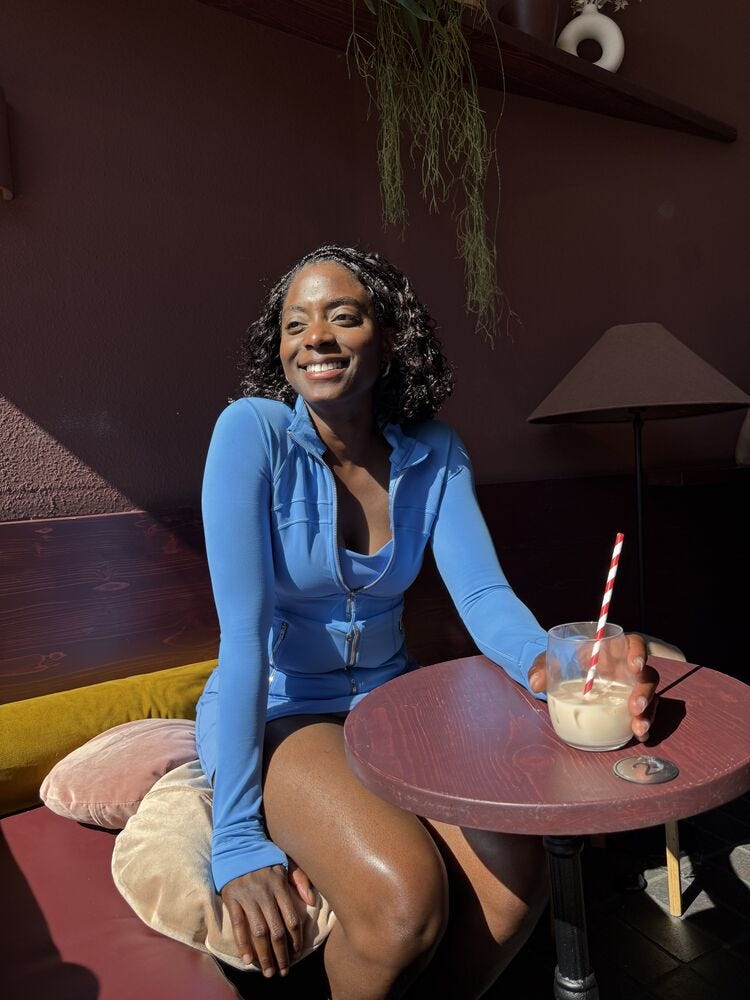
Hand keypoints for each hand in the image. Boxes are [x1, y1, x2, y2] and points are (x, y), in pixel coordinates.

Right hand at [220, 859, 314, 976]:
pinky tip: (248, 960)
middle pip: (276, 931)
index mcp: (280, 885)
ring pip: (258, 933)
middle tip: (284, 971)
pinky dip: (243, 945)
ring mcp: (247, 897)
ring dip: (264, 955)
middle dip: (281, 955)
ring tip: (268, 971)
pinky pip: (238, 926)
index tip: (297, 954)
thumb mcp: (287, 861)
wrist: (238, 842)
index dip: (296, 940)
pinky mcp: (232, 899)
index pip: (292, 919)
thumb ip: (300, 879)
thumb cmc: (265, 855)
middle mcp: (264, 893)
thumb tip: (312, 902)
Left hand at [528, 633, 658, 741]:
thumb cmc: (561, 664)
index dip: (638, 653)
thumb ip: (541, 668)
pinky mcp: (629, 708)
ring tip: (638, 728)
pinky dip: (644, 726)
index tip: (634, 666)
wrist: (561, 679)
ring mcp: (629, 690)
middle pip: (646, 676)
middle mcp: (625, 670)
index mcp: (611, 651)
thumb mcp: (548, 662)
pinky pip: (644, 715)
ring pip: (650, 697)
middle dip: (644, 691)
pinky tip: (640, 736)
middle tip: (634, 707)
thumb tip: (535, 683)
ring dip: (648, 712)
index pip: (634, 644)